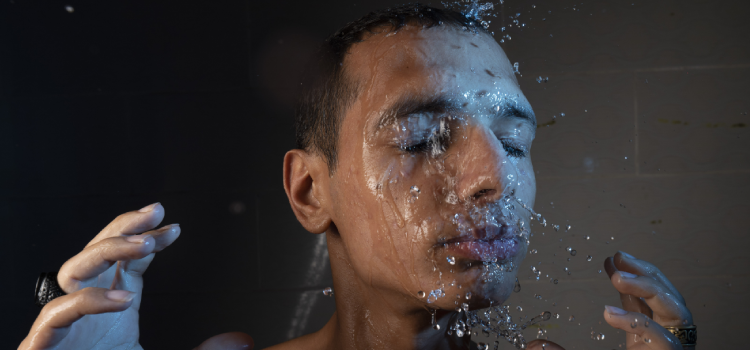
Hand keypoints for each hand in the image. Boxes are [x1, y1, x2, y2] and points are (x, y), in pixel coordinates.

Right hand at [19, 202, 179, 349]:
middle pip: (96, 254)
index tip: (174, 228)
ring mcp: (63, 327)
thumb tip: (243, 341)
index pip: (127, 262)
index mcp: (112, 310)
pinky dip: (88, 302)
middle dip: (123, 229)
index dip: (147, 239)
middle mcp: (87, 312)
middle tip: (154, 215)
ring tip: (144, 245)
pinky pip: (57, 315)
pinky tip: (122, 298)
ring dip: (107, 251)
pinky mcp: (42, 347)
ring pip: (73, 272)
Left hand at [603, 251, 692, 348]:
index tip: (614, 258)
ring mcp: (679, 340)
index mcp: (668, 318)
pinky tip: (610, 313)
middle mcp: (678, 327)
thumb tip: (616, 273)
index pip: (658, 288)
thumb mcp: (634, 326)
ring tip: (617, 278)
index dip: (638, 270)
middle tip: (619, 257)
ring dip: (644, 287)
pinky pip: (658, 335)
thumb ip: (630, 303)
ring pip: (673, 307)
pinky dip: (633, 321)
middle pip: (668, 292)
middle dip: (644, 271)